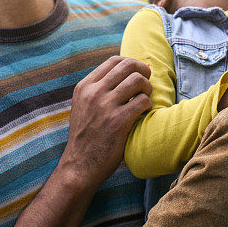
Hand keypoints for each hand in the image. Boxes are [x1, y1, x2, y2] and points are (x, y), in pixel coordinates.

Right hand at [60, 56, 151, 185]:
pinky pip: (143, 101)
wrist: (80, 165)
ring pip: (138, 80)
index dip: (132, 63)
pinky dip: (148, 105)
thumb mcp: (82, 106)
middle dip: (143, 71)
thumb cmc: (86, 136)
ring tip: (145, 98)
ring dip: (147, 88)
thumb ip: (97, 89)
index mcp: (85, 86)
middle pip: (128, 65)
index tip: (138, 73)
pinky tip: (144, 112)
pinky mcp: (118, 121)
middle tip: (146, 84)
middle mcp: (93, 93)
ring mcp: (105, 106)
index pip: (114, 60)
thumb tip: (122, 72)